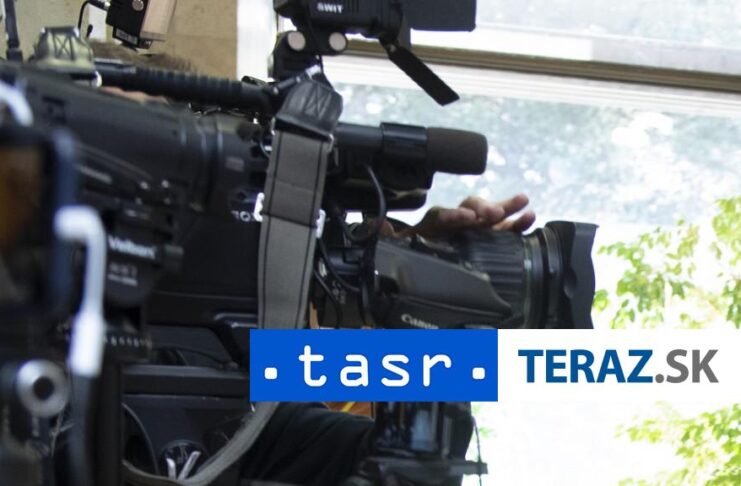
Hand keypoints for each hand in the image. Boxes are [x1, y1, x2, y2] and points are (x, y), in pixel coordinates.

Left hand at [386, 193, 535, 238]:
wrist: (421, 265)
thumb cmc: (412, 253)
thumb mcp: (397, 249)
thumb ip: (389, 240)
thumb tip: (377, 228)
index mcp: (433, 225)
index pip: (442, 215)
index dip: (453, 214)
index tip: (465, 217)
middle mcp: (455, 223)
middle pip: (470, 209)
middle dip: (482, 209)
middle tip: (493, 213)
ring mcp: (473, 229)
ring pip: (490, 214)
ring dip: (505, 207)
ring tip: (522, 201)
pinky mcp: (487, 238)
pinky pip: (504, 229)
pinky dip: (516, 223)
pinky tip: (530, 217)